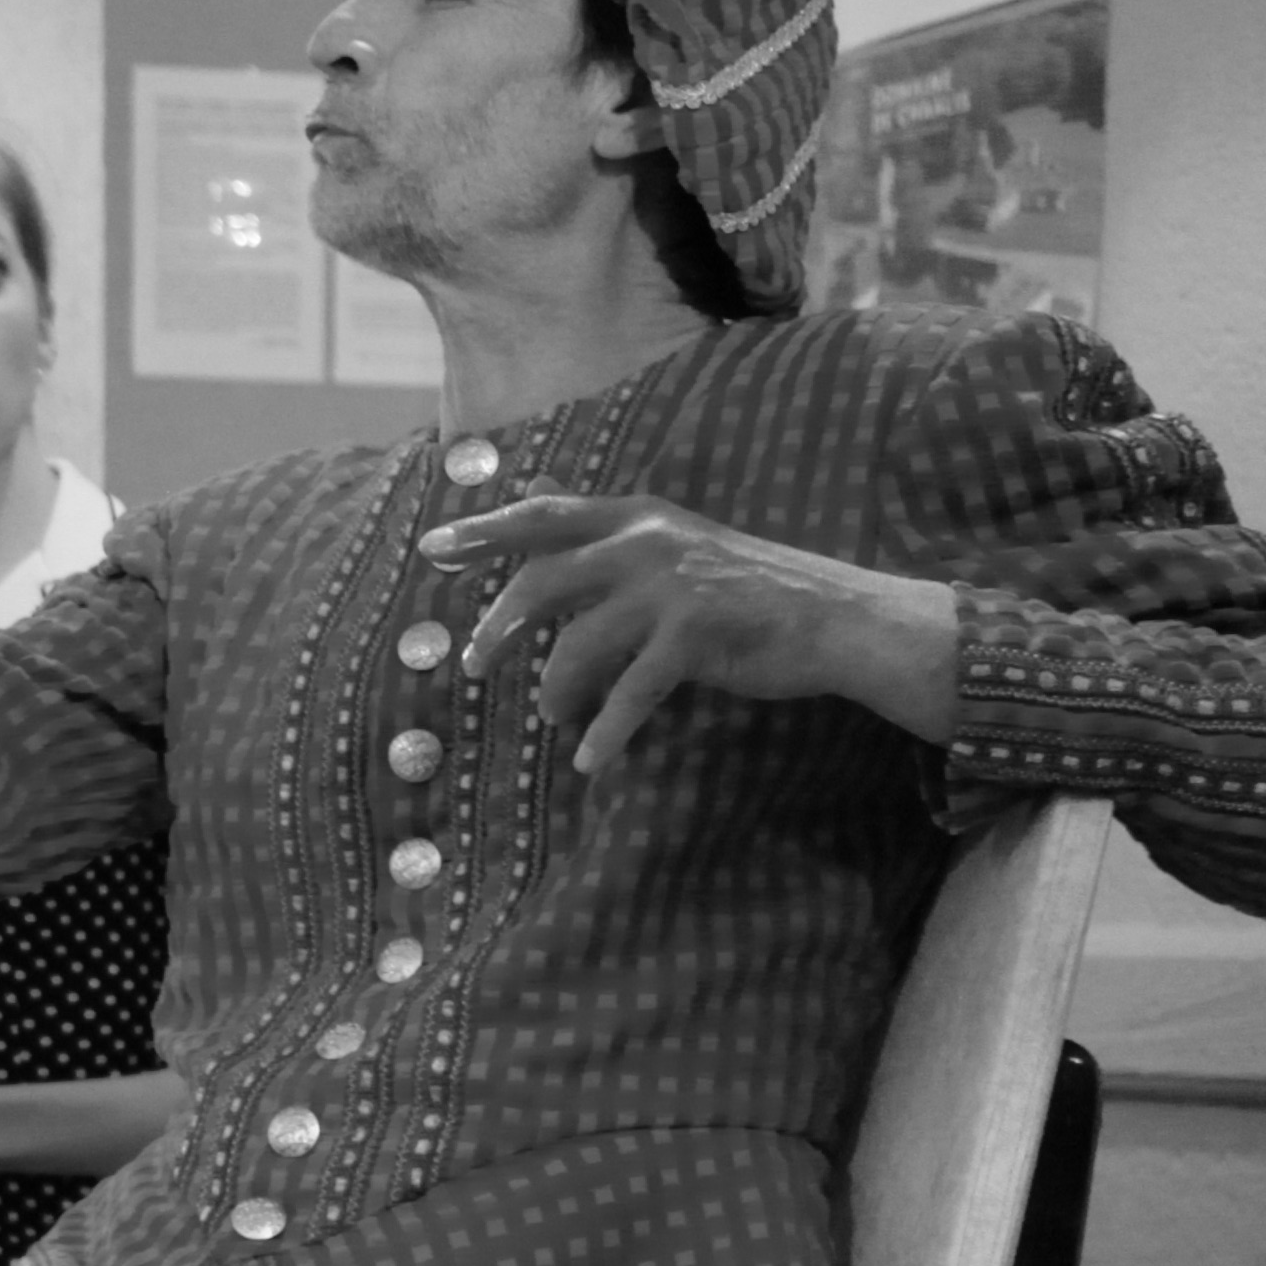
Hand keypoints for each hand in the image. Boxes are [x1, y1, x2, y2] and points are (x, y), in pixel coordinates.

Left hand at [431, 491, 965, 773]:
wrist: (833, 617)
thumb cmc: (744, 588)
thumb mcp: (672, 544)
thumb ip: (605, 533)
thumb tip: (536, 503)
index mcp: (637, 516)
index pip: (544, 514)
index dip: (485, 530)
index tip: (431, 547)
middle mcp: (647, 542)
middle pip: (542, 581)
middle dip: (498, 628)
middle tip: (472, 666)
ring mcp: (670, 587)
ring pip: (576, 646)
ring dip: (553, 690)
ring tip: (550, 718)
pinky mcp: (693, 636)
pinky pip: (627, 694)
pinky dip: (604, 734)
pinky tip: (588, 762)